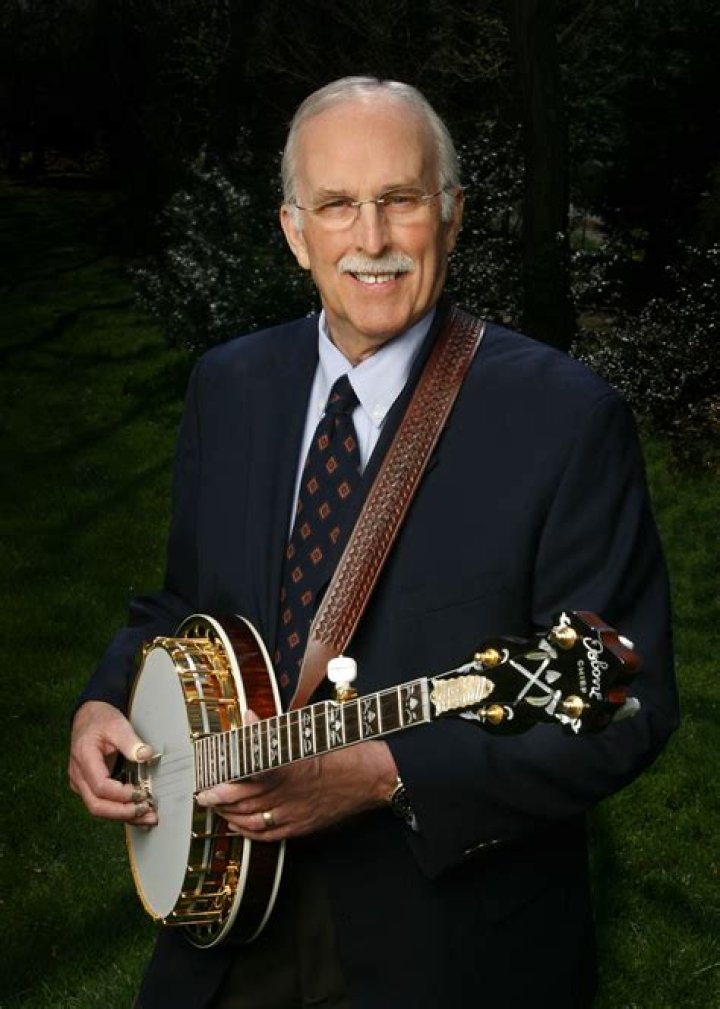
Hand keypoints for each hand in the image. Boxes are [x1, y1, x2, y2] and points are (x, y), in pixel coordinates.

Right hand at [68, 700, 157, 825]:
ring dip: (124, 815)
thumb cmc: (101, 720)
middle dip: (123, 812)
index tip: (141, 793)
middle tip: (147, 812)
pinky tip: (138, 812)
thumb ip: (131, 741)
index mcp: (83, 758)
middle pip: (97, 805)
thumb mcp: (117, 725)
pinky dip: (120, 810)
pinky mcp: (88, 786)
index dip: (121, 794)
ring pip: (99, 808)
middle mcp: (78, 775)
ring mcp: (81, 783)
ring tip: (148, 817)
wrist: (89, 717)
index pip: (100, 786)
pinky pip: (103, 803)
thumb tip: (146, 755)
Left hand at [196, 712, 397, 840]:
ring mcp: (293, 814)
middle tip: (204, 795)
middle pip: (243, 803)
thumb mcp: (305, 732)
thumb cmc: (341, 750)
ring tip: (217, 807)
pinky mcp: (301, 826)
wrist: (370, 775)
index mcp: (286, 769)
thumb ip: (271, 730)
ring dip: (230, 815)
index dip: (221, 786)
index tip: (206, 783)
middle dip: (219, 801)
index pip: (244, 782)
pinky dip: (249, 831)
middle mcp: (286, 795)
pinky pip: (268, 835)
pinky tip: (239, 825)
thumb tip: (249, 717)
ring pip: (252, 820)